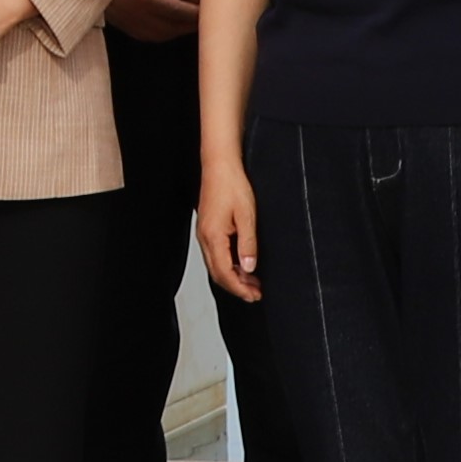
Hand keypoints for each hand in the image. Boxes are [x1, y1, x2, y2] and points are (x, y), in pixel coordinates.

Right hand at [115, 0, 205, 41]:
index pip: (177, 10)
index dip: (195, 12)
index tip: (209, 8)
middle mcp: (133, 13)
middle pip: (171, 26)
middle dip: (190, 24)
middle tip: (208, 17)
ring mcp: (126, 22)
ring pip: (161, 34)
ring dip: (179, 30)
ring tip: (194, 22)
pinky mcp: (123, 26)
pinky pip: (149, 35)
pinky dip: (165, 32)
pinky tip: (175, 25)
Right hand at [199, 161, 262, 302]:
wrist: (219, 165)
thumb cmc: (232, 185)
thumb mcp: (247, 216)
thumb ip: (248, 244)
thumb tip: (250, 268)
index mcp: (213, 237)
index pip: (225, 273)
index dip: (240, 288)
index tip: (254, 296)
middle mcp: (204, 238)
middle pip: (218, 273)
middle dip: (237, 287)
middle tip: (256, 294)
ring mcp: (204, 234)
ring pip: (216, 265)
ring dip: (233, 277)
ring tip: (252, 283)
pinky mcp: (207, 229)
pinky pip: (215, 255)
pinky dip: (228, 265)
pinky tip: (242, 265)